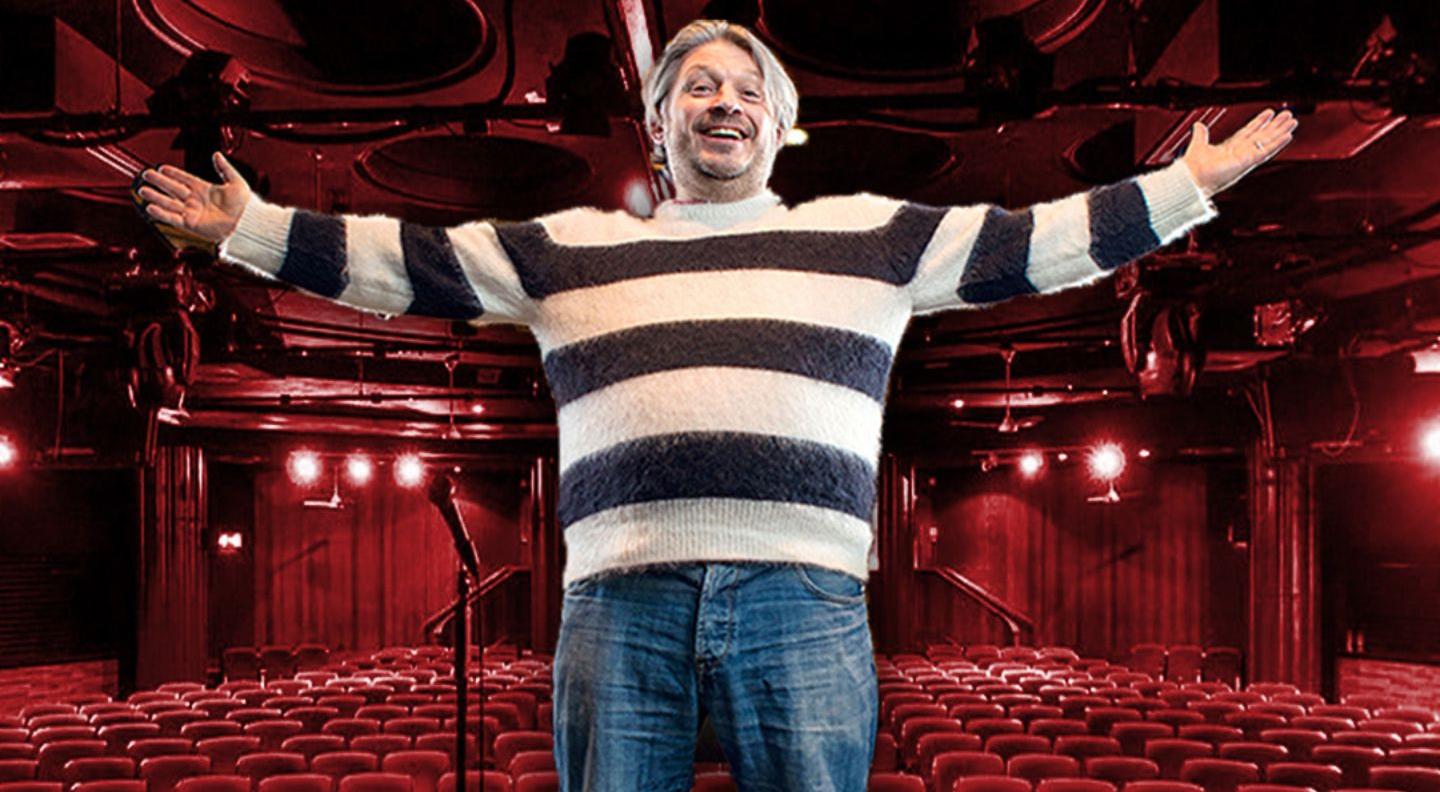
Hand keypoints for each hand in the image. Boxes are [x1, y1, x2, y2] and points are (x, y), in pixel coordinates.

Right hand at [137, 152, 251, 242]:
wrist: (247, 223)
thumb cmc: (245, 205)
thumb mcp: (236, 182)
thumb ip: (224, 168)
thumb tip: (217, 154)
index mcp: (205, 189)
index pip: (184, 178)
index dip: (173, 173)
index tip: (161, 168)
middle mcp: (196, 200)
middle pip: (173, 189)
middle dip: (159, 182)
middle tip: (145, 174)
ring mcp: (192, 212)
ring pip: (169, 203)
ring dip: (155, 196)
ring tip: (142, 190)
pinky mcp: (191, 224)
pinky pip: (172, 218)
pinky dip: (161, 213)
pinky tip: (150, 207)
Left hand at [1180, 108, 1297, 197]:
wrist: (1192, 178)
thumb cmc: (1194, 167)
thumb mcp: (1199, 145)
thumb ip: (1201, 135)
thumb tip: (1198, 125)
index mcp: (1231, 148)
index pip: (1249, 132)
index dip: (1259, 123)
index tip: (1270, 113)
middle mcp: (1241, 153)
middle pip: (1262, 136)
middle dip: (1275, 126)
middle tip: (1288, 115)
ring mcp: (1246, 158)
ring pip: (1268, 142)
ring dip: (1280, 132)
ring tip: (1293, 122)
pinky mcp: (1248, 162)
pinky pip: (1266, 151)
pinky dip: (1277, 143)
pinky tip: (1288, 135)